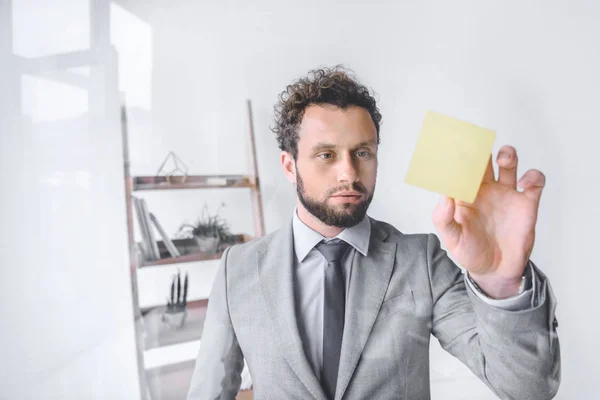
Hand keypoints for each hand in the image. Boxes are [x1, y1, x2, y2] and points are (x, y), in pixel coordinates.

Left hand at [432, 145, 544, 297]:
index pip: (459, 169)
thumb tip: (443, 195)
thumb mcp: (452, 239)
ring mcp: (505, 194)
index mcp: (464, 194)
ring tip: (504, 159)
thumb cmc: (471, 252)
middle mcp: (484, 189)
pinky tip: (525, 183)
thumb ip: (444, 218)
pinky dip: (533, 176)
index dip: (457, 158)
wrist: (496, 271)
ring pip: (508, 163)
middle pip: (483, 159)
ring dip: (507, 154)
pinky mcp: (526, 203)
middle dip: (481, 148)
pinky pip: (534, 182)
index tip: (454, 148)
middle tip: (479, 142)